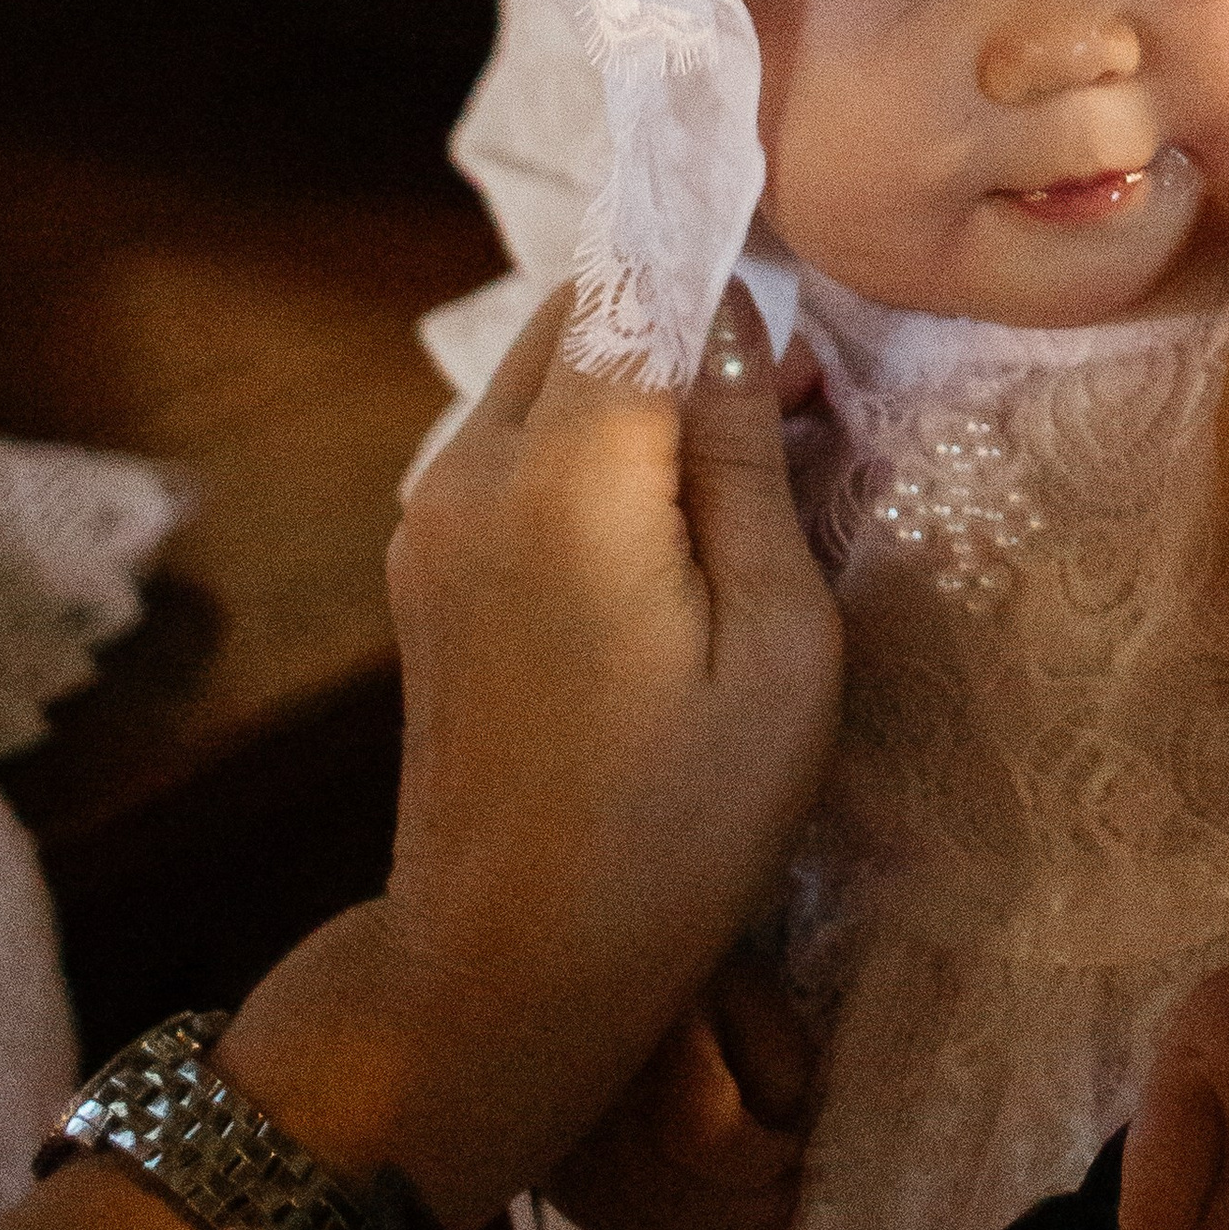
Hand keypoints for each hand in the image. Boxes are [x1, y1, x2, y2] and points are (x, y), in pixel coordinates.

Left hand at [219, 282, 840, 1229]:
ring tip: (750, 462)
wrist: (503, 971)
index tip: (802, 282)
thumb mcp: (777, 649)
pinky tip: (672, 521)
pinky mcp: (426, 568)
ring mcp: (432, 519)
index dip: (720, 257)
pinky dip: (596, 439)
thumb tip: (738, 324)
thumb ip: (750, 466)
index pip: (635, 283)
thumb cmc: (676, 825)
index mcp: (565, 475)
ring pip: (544, 374)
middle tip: (797, 396)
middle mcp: (472, 469)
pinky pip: (517, 447)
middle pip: (579, 312)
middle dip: (684, 318)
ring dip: (640, 380)